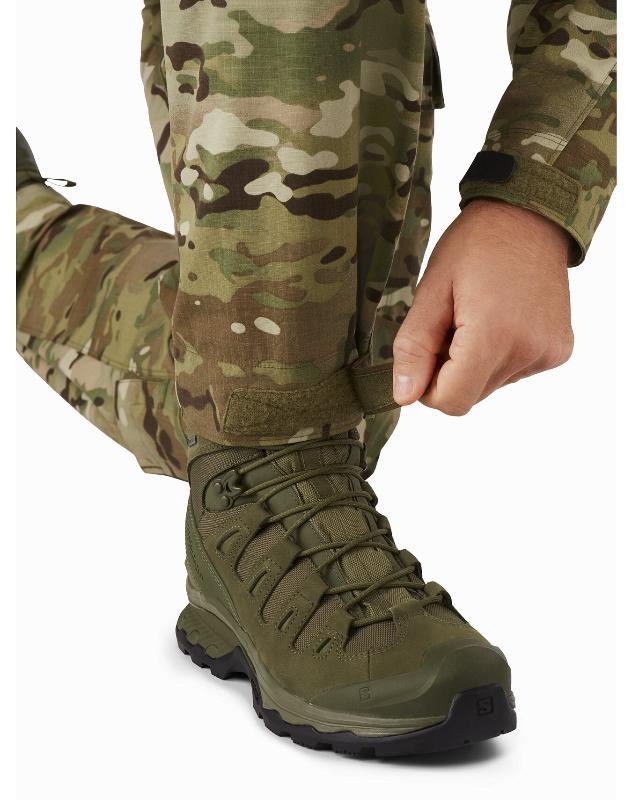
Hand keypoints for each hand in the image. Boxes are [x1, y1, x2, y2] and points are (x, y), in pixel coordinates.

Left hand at [392, 199, 573, 414]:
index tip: (426, 352)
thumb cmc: (475, 244)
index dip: (428, 387)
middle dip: (450, 371)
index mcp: (493, 336)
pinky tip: (501, 318)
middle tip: (452, 323)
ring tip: (478, 315)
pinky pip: (514, 372)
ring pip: (490, 385)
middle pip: (470, 396)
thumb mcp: (432, 291)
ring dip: (474, 362)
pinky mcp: (558, 350)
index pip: (452, 402)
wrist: (529, 215)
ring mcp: (547, 352)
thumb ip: (414, 348)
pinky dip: (499, 355)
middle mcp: (527, 350)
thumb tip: (404, 396)